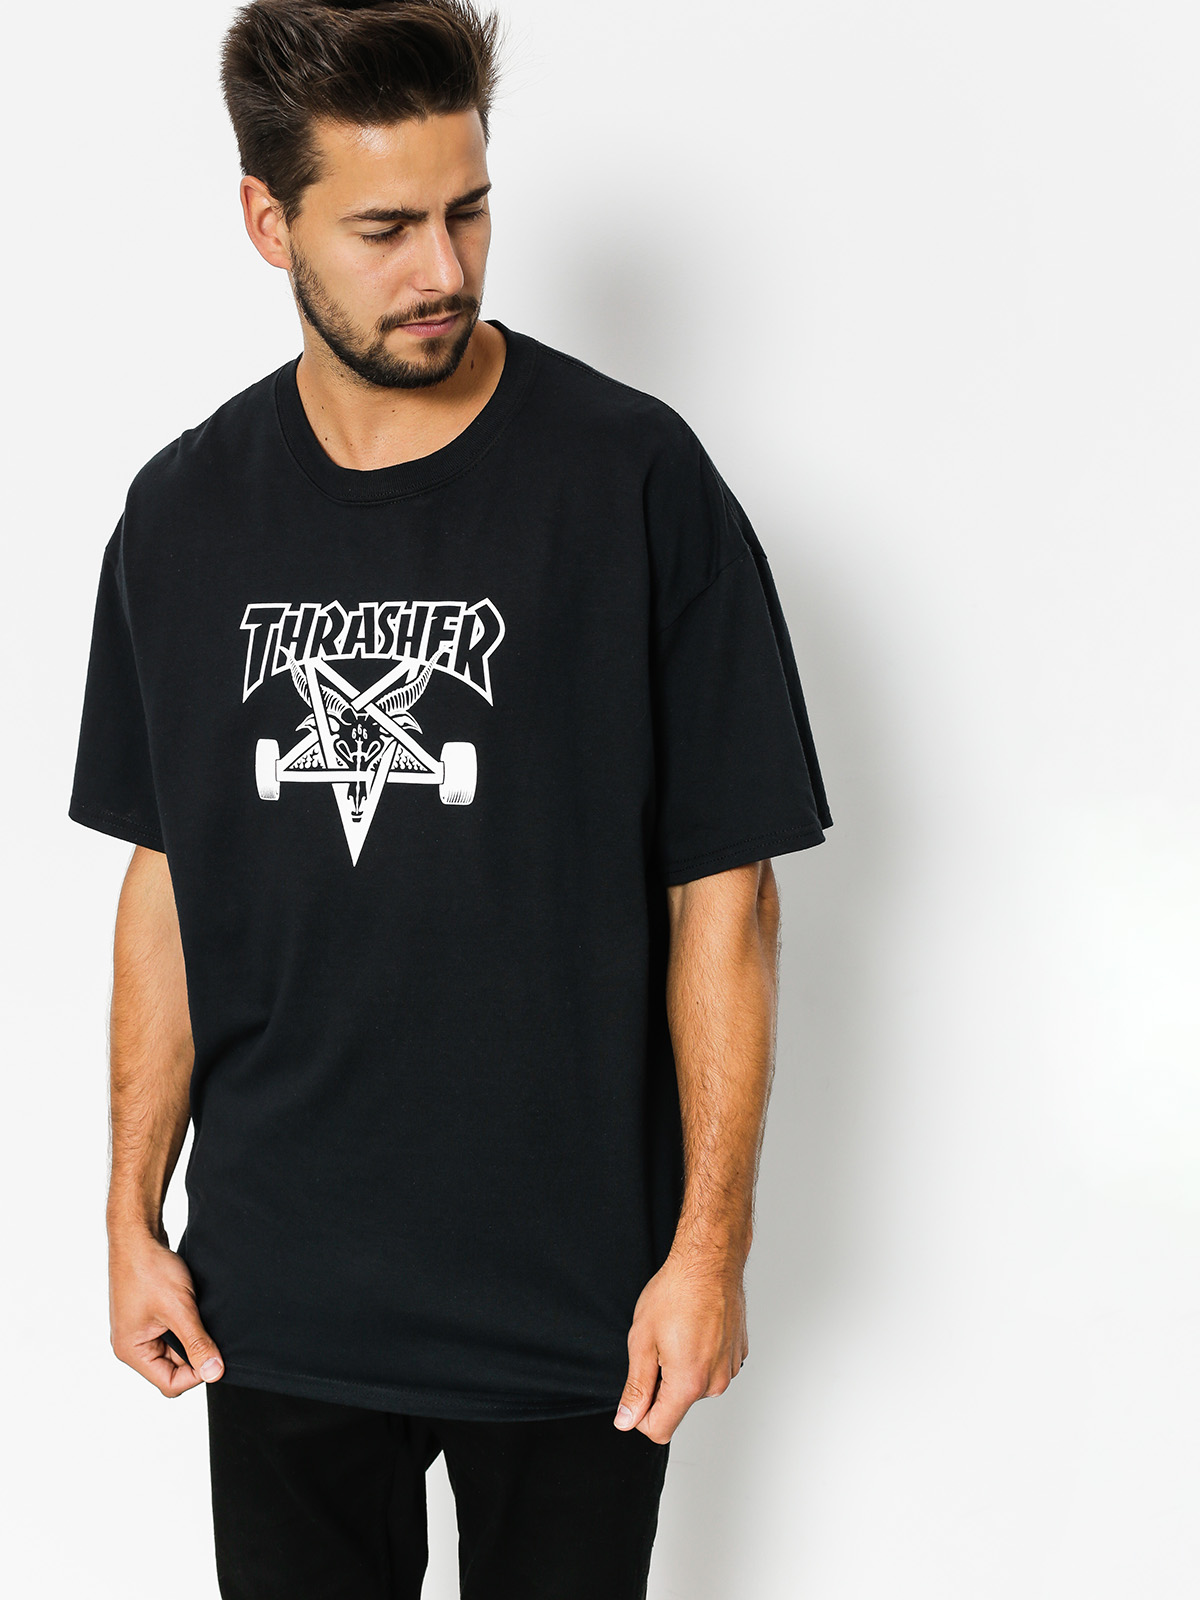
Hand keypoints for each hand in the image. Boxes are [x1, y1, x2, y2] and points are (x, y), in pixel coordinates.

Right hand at [108, 1228, 224, 1396]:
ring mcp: (140, 1331)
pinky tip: (193, 1307)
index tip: (215, 1353)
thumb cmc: (149, 1269)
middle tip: (207, 1327)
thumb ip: (197, 1342)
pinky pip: (173, 1332)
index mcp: (132, 1351)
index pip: (170, 1384)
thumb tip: (214, 1373)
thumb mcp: (179, 1309)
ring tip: (197, 1312)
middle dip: (195, 1352)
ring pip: (176, 1349)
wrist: (138, 1235)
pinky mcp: (149, 1316)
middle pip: (173, 1368)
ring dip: (192, 1335)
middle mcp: (133, 1345)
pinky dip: (187, 1324)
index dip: (196, 1373)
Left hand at [614, 1246, 748, 1442]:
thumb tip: (627, 1420)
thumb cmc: (677, 1292)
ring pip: (695, 1386)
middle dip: (660, 1386)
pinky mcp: (738, 1354)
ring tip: (677, 1332)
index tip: (635, 1391)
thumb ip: (636, 1387)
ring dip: (680, 1369)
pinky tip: (694, 1328)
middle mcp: (715, 1382)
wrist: (709, 1262)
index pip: (660, 1429)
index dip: (639, 1416)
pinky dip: (699, 1356)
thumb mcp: (642, 1339)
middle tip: (656, 1346)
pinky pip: (711, 1368)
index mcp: (689, 1383)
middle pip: (677, 1406)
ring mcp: (730, 1368)